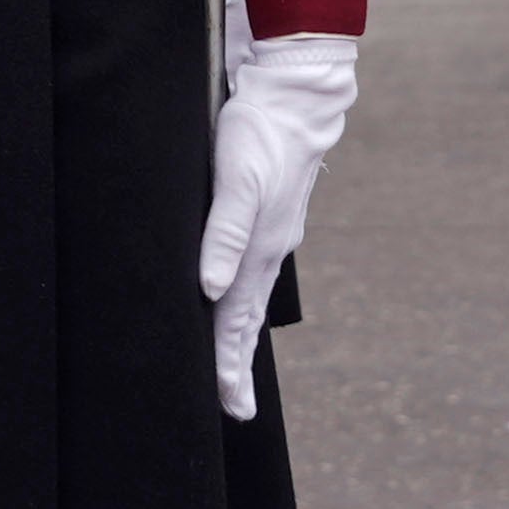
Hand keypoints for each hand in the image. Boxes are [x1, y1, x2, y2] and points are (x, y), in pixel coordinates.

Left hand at [199, 32, 357, 418]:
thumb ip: (224, 233)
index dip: (228, 362)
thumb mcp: (236, 180)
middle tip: (234, 409)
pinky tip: (236, 300)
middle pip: (246, 317)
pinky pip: (252, 271)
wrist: (296, 99)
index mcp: (260, 249)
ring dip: (238, 335)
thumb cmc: (259, 135)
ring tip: (231, 368)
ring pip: (250, 296)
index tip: (228, 404)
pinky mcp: (269, 216)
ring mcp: (272, 234)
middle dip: (236, 363)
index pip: (237, 318)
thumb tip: (212, 289)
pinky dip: (243, 299)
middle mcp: (268, 249)